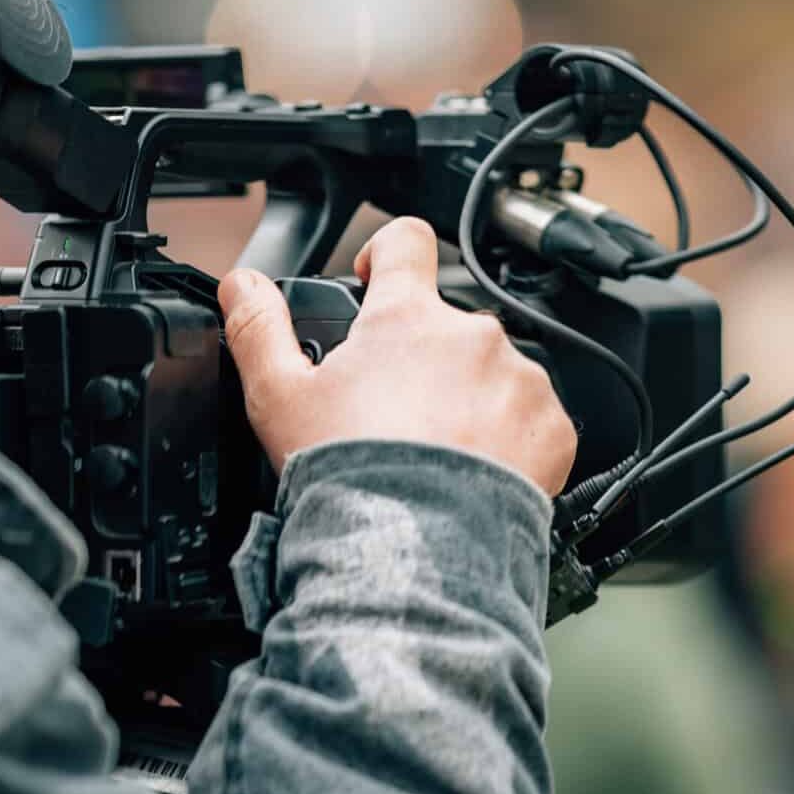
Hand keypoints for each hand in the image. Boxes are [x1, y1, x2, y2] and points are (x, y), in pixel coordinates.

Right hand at [217, 217, 578, 496]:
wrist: (413, 550)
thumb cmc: (349, 474)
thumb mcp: (279, 397)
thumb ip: (259, 328)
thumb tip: (242, 284)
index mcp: (407, 318)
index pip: (405, 242)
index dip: (387, 254)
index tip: (376, 281)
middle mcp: (472, 336)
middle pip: (447, 327)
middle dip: (424, 360)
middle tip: (395, 414)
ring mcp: (519, 379)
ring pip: (494, 373)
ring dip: (470, 400)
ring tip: (437, 453)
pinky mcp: (551, 426)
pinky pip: (534, 420)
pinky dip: (512, 441)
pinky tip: (476, 472)